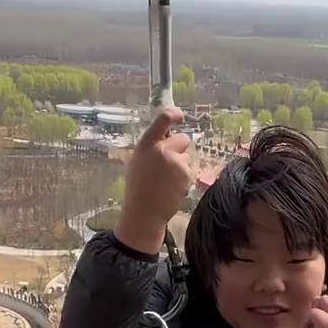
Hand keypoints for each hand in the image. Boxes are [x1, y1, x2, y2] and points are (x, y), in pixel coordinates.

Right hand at [116, 107, 193, 254]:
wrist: (144, 213)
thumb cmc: (138, 189)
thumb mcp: (138, 162)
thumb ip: (152, 148)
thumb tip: (166, 137)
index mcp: (146, 144)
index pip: (163, 119)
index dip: (174, 114)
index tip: (180, 117)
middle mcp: (161, 149)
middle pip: (183, 139)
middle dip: (180, 149)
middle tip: (169, 165)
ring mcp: (175, 162)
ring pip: (187, 157)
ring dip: (181, 166)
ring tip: (166, 182)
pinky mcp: (186, 174)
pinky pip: (189, 171)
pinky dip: (184, 179)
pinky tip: (172, 189)